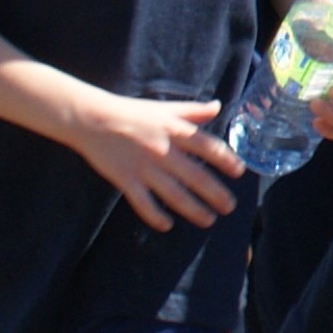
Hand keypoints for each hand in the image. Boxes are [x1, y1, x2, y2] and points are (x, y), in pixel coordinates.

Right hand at [70, 89, 242, 228]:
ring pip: (174, 193)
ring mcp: (144, 167)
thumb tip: (217, 106)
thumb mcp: (165, 108)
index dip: (226, 160)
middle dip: (215, 193)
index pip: (207, 146)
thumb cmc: (131, 112)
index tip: (239, 172)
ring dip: (193, 209)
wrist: (92, 118)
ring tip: (208, 220)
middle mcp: (163, 150)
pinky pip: (143, 202)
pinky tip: (167, 225)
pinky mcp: (125, 179)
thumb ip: (192, 111)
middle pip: (195, 175)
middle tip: (230, 207)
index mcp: (175, 130)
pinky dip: (155, 216)